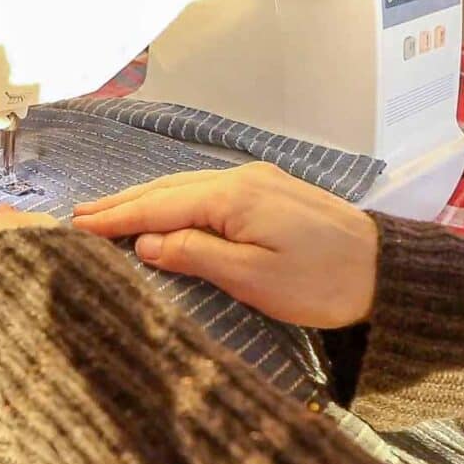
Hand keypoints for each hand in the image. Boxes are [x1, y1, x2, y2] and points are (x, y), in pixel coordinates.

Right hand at [72, 162, 378, 328]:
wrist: (386, 272)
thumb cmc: (320, 283)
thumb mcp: (254, 278)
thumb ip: (196, 255)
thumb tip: (146, 243)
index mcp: (231, 198)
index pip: (158, 207)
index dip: (117, 218)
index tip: (77, 226)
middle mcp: (239, 179)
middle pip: (166, 190)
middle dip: (122, 203)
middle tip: (78, 216)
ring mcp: (256, 181)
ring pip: (184, 188)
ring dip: (144, 200)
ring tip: (107, 212)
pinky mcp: (268, 191)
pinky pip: (204, 192)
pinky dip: (172, 201)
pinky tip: (161, 210)